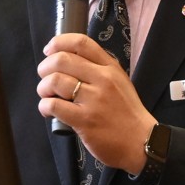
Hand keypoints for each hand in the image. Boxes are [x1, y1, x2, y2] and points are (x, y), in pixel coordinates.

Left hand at [37, 33, 155, 173]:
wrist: (141, 142)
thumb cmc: (126, 112)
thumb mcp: (119, 82)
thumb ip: (98, 69)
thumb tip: (68, 61)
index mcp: (110, 67)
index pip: (81, 43)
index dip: (59, 42)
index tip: (49, 50)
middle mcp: (102, 79)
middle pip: (62, 59)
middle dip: (45, 67)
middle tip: (44, 76)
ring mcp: (93, 100)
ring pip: (55, 80)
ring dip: (43, 87)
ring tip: (46, 95)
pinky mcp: (84, 120)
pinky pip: (54, 105)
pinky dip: (44, 106)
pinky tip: (48, 110)